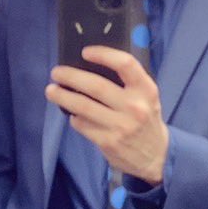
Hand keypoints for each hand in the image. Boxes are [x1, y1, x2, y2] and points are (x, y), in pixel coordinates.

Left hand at [45, 48, 168, 184]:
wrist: (156, 157)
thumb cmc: (146, 119)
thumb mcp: (146, 97)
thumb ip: (127, 82)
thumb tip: (89, 67)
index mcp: (146, 90)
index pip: (125, 64)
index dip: (103, 54)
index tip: (85, 52)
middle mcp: (134, 107)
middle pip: (96, 86)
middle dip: (70, 76)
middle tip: (56, 72)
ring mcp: (120, 126)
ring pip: (83, 106)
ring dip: (62, 96)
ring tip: (51, 91)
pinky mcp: (108, 142)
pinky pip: (82, 124)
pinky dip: (74, 118)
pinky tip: (74, 114)